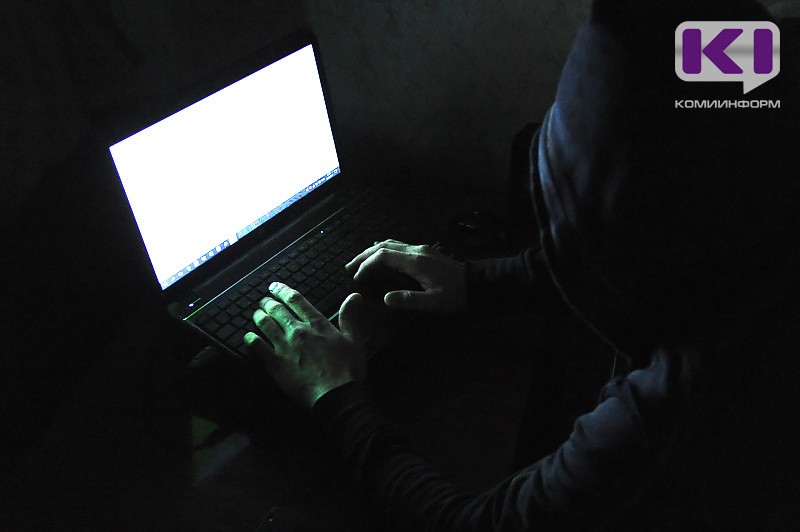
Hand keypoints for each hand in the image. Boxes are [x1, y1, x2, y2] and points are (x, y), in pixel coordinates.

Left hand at [244, 282, 366, 409]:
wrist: (335, 395)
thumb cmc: (348, 369)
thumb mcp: (353, 340)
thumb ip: (349, 317)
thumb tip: (354, 295)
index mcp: (316, 324)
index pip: (296, 300)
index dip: (283, 291)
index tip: (274, 287)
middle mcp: (298, 331)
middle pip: (277, 310)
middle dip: (268, 302)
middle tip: (264, 300)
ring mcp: (284, 347)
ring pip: (265, 324)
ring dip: (259, 316)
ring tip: (257, 313)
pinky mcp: (275, 363)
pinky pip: (257, 347)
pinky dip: (251, 339)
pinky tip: (248, 336)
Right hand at [345, 239, 466, 312]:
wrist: (477, 284)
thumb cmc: (456, 295)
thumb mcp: (434, 303)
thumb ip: (409, 300)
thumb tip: (385, 299)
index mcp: (415, 262)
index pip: (383, 256)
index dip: (367, 265)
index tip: (357, 278)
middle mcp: (416, 250)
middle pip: (383, 246)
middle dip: (364, 255)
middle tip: (349, 267)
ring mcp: (420, 249)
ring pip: (390, 243)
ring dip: (372, 251)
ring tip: (359, 262)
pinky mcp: (424, 251)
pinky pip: (398, 246)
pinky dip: (383, 250)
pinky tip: (379, 257)